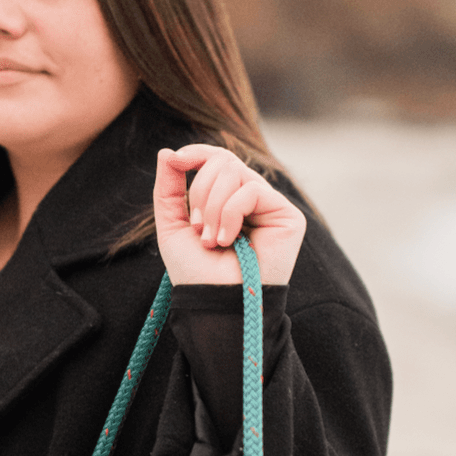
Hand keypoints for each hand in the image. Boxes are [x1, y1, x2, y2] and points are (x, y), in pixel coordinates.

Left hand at [153, 145, 305, 285]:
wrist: (215, 303)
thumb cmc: (196, 273)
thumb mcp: (173, 225)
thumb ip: (169, 188)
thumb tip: (167, 152)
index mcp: (227, 200)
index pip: (217, 159)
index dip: (197, 152)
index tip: (177, 160)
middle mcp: (251, 200)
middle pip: (223, 161)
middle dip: (201, 192)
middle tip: (198, 229)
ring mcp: (271, 206)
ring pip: (234, 171)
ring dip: (213, 207)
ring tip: (212, 241)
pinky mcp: (288, 216)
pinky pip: (251, 190)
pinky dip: (230, 213)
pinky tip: (229, 241)